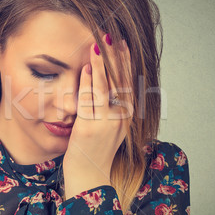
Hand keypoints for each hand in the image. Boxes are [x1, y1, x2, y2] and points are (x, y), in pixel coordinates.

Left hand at [62, 34, 132, 199]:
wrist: (89, 177)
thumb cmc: (96, 151)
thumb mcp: (110, 129)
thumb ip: (112, 109)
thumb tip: (111, 88)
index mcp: (126, 116)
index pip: (128, 83)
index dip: (126, 62)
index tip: (123, 44)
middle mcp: (120, 118)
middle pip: (119, 81)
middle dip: (115, 57)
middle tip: (112, 36)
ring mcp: (105, 123)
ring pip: (104, 88)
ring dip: (101, 64)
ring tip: (97, 45)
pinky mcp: (89, 128)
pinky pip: (89, 101)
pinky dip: (88, 82)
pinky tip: (86, 68)